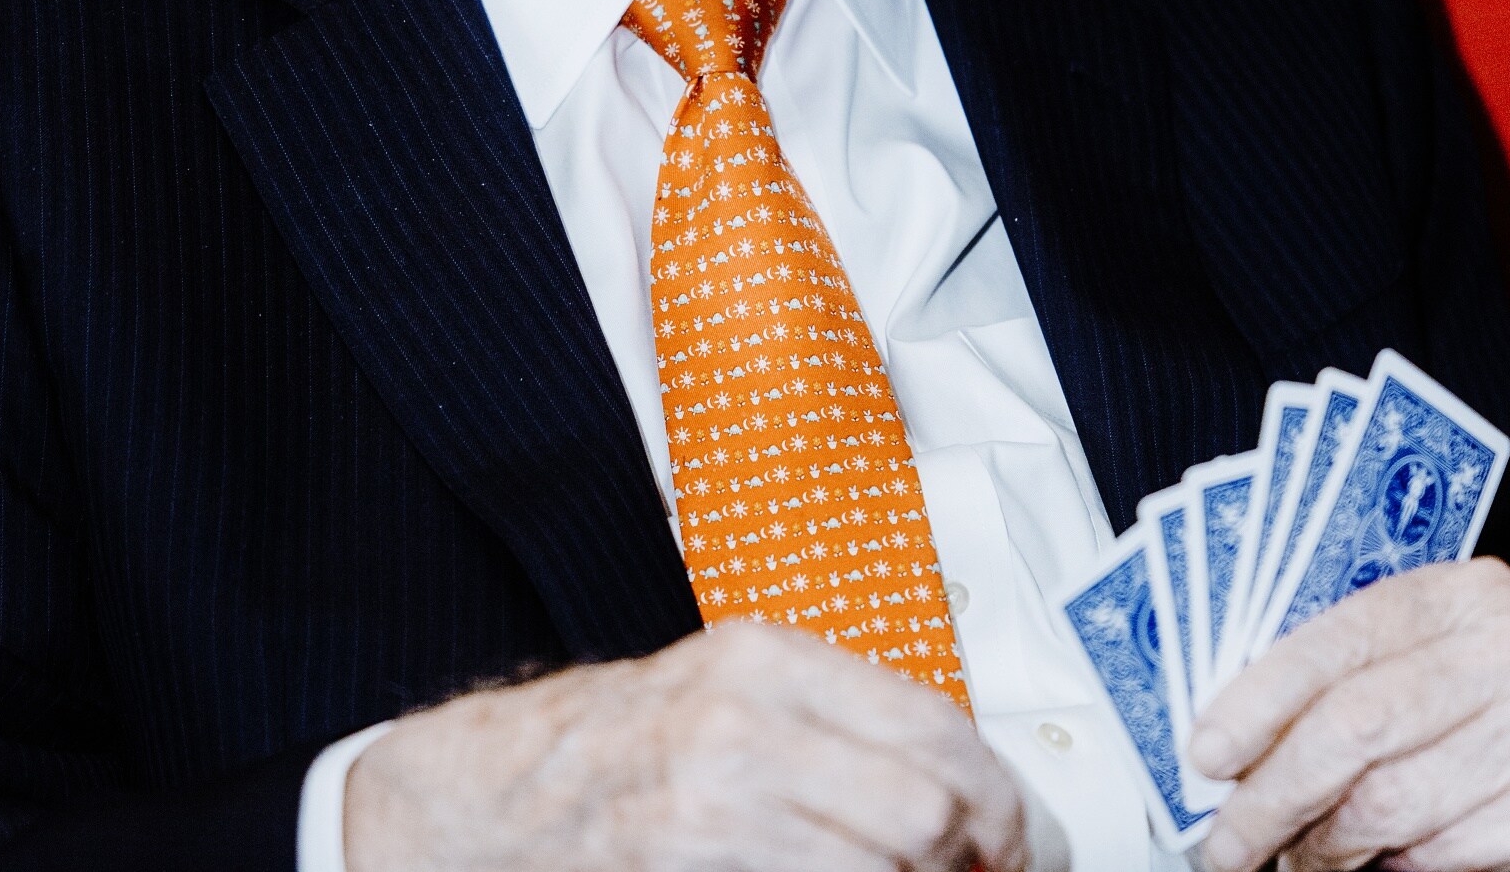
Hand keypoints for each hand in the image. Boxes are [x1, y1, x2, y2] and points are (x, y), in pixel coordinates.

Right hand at [343, 619, 1026, 871]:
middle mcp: (746, 718)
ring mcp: (717, 800)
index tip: (1014, 842)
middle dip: (968, 861)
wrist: (494, 795)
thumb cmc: (622, 744)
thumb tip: (956, 782)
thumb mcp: (728, 693)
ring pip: (886, 867)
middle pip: (926, 808)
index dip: (998, 801)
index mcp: (768, 658)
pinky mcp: (691, 860)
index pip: (935, 728)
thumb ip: (831, 719)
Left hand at [1187, 558, 1509, 870]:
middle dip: (1275, 794)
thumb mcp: (1431, 634)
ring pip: (1390, 806)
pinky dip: (1389, 864)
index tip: (1206, 752)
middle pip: (1354, 730)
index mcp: (1451, 600)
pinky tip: (1366, 858)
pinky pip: (1440, 854)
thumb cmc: (1487, 665)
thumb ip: (1352, 664)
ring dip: (1324, 845)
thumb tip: (1242, 729)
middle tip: (1229, 840)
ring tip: (1293, 856)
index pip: (1333, 646)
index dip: (1257, 703)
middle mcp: (1493, 661)